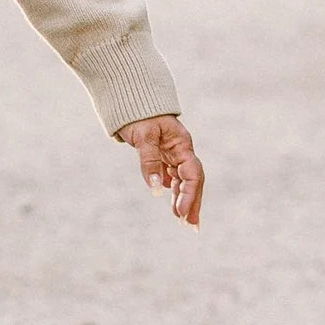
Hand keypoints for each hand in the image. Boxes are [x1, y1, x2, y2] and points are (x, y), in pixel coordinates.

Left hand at [117, 113, 203, 227]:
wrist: (131, 98)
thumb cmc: (139, 114)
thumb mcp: (143, 136)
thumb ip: (149, 160)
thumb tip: (156, 188)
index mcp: (183, 144)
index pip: (192, 174)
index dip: (189, 195)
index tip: (181, 213)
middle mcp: (182, 150)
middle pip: (193, 180)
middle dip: (193, 203)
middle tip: (192, 226)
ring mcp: (174, 153)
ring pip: (183, 180)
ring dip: (184, 200)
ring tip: (183, 221)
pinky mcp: (164, 155)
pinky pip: (173, 176)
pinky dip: (174, 191)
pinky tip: (172, 204)